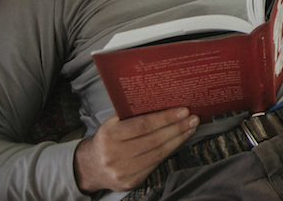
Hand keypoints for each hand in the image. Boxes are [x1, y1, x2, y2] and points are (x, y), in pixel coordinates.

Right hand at [74, 107, 198, 192]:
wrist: (89, 167)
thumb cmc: (107, 139)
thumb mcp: (112, 123)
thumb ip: (132, 113)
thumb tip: (163, 100)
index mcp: (109, 135)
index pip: (143, 125)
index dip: (165, 118)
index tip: (183, 110)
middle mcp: (114, 154)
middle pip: (154, 140)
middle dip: (177, 128)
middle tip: (193, 118)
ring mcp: (122, 171)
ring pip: (157, 154)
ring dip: (178, 140)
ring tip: (190, 128)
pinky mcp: (130, 182)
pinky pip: (154, 165)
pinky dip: (169, 152)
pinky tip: (178, 142)